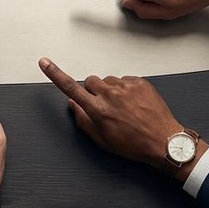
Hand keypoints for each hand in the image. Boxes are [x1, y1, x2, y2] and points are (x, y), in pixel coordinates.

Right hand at [38, 57, 205, 181]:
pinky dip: (126, 89)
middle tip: (105, 107)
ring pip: (108, 81)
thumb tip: (72, 103)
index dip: (55, 74)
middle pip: (90, 81)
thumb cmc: (134, 144)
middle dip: (93, 91)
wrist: (164, 141)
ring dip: (111, 90)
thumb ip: (83, 120)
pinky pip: (125, 80)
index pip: (70, 88)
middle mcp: (110, 95)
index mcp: (98, 110)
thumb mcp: (102, 140)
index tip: (44, 63)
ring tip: (124, 108)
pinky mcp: (139, 82)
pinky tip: (135, 104)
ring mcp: (126, 86)